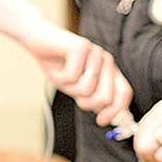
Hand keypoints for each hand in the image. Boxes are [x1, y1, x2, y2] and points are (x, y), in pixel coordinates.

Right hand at [17, 20, 131, 125]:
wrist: (37, 40)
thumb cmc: (58, 65)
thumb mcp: (77, 88)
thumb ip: (93, 99)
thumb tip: (107, 118)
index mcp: (110, 71)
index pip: (124, 94)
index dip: (115, 111)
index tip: (101, 121)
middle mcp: (106, 60)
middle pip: (106, 97)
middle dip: (86, 103)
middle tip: (73, 94)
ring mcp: (96, 53)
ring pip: (86, 89)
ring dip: (69, 88)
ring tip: (63, 76)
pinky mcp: (81, 47)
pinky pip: (71, 77)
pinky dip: (59, 77)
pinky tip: (56, 67)